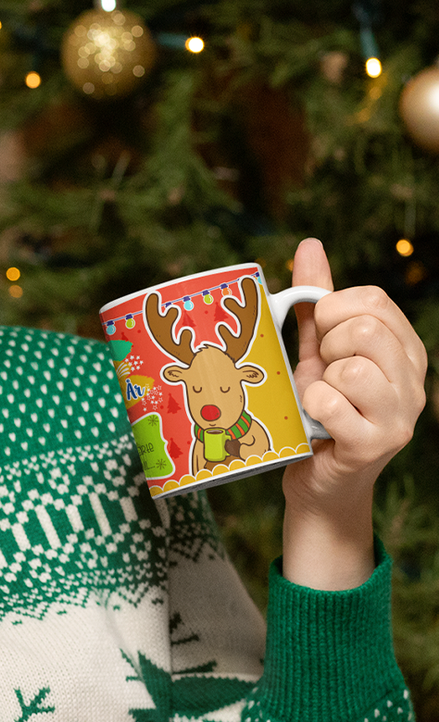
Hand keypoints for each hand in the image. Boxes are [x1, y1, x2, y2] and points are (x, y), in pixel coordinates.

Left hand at [282, 238, 427, 588]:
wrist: (315, 478)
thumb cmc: (316, 407)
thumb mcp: (316, 349)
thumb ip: (314, 299)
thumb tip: (309, 244)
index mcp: (404, 349)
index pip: (372, 299)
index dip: (332, 311)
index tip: (323, 339)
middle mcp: (413, 379)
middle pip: (367, 328)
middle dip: (328, 346)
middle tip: (323, 374)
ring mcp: (400, 414)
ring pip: (354, 366)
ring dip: (321, 380)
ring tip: (321, 400)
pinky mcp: (376, 443)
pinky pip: (334, 402)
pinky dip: (312, 407)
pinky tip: (316, 421)